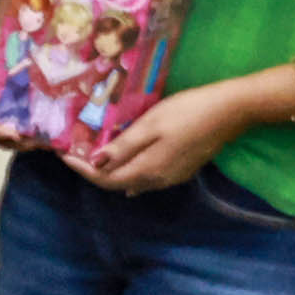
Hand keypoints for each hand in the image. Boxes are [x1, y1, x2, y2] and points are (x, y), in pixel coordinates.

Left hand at [63, 72, 283, 197]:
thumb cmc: (187, 112)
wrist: (231, 111)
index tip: (62, 155)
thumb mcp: (150, 125)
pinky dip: (130, 170)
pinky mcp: (182, 169)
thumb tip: (96, 164)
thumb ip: (123, 147)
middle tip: (74, 153)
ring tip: (93, 154)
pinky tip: (124, 161)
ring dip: (112, 171)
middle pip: (117, 182)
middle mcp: (158, 180)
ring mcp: (173, 176)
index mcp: (147, 170)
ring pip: (133, 181)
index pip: (105, 179)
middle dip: (93, 171)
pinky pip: (148, 177)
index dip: (82, 169)